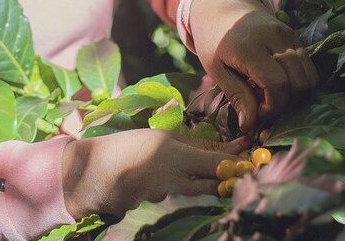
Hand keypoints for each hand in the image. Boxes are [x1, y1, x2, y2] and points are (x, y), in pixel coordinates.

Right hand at [60, 130, 250, 218]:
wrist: (89, 173)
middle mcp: (172, 177)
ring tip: (203, 173)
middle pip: (214, 183)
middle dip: (230, 178)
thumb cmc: (126, 147)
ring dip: (204, 184)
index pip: (217, 162)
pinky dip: (176, 191)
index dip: (239, 163)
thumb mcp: (159, 138)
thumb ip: (191, 144)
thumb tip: (226, 148)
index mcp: (173, 153)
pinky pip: (175, 198)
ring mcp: (163, 195)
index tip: (255, 158)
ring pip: (196, 191)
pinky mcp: (155, 207)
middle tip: (244, 171)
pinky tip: (162, 182)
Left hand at [189, 0, 317, 130]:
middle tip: (265, 104)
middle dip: (285, 102)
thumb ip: (236, 95)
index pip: (277, 84)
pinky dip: (299, 81)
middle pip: (297, 82)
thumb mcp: (216, 70)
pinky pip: (308, 65)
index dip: (272, 106)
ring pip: (309, 75)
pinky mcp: (295, 35)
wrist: (222, 8)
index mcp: (249, 46)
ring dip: (295, 93)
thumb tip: (250, 125)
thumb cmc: (214, 41)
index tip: (258, 111)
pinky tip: (279, 82)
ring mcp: (288, 34)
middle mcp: (274, 37)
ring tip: (271, 93)